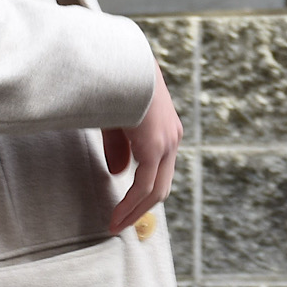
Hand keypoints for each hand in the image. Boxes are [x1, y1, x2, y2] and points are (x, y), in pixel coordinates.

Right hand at [103, 63, 181, 235]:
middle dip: (141, 208)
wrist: (120, 60)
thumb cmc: (115, 83)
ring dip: (135, 211)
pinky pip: (145, 185)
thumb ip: (120, 147)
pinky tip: (117, 214)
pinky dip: (131, 203)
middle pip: (162, 186)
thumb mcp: (116, 120)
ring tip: (116, 225)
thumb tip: (119, 173)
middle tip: (121, 224)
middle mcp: (172, 138)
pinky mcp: (156, 145)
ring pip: (156, 190)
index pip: (159, 171)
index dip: (143, 193)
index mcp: (165, 130)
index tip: (125, 208)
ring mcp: (167, 142)